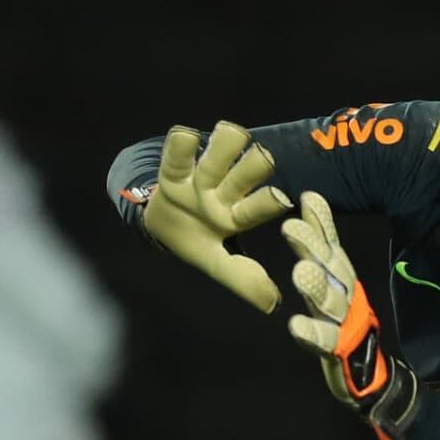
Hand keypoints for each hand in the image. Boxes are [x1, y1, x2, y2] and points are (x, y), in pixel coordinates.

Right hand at [141, 121, 291, 312]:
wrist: (159, 226)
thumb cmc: (195, 241)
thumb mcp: (216, 263)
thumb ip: (242, 279)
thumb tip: (272, 305)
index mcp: (236, 215)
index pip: (255, 208)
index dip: (266, 203)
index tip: (281, 199)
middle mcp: (224, 192)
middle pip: (244, 173)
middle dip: (254, 165)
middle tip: (263, 158)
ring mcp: (199, 178)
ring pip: (218, 153)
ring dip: (226, 144)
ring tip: (231, 134)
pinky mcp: (174, 169)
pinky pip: (178, 152)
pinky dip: (181, 143)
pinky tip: (185, 135)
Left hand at [281, 191, 419, 439]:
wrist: (367, 372)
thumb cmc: (341, 318)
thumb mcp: (330, 277)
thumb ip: (321, 242)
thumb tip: (309, 199)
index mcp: (340, 275)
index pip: (331, 243)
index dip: (321, 221)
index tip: (308, 197)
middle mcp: (344, 293)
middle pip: (330, 266)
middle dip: (312, 245)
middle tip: (290, 227)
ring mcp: (343, 321)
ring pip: (330, 300)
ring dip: (315, 286)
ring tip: (299, 273)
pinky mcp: (337, 350)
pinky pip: (324, 340)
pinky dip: (311, 333)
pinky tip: (295, 326)